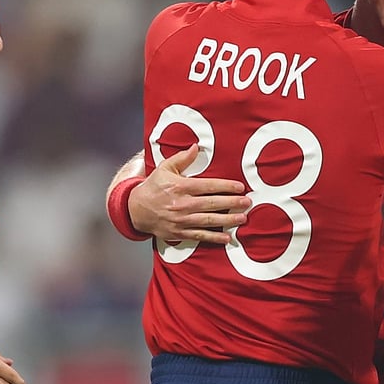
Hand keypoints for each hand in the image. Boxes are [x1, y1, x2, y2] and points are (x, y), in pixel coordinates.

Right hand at [131, 145, 251, 244]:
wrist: (136, 210)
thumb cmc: (153, 187)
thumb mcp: (165, 168)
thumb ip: (182, 158)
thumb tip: (196, 147)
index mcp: (180, 187)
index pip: (208, 186)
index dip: (225, 186)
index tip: (239, 187)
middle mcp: (182, 204)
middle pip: (212, 203)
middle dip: (232, 203)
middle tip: (247, 202)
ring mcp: (181, 220)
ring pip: (209, 220)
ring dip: (227, 220)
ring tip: (242, 218)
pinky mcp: (179, 232)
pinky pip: (200, 235)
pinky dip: (214, 237)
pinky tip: (226, 237)